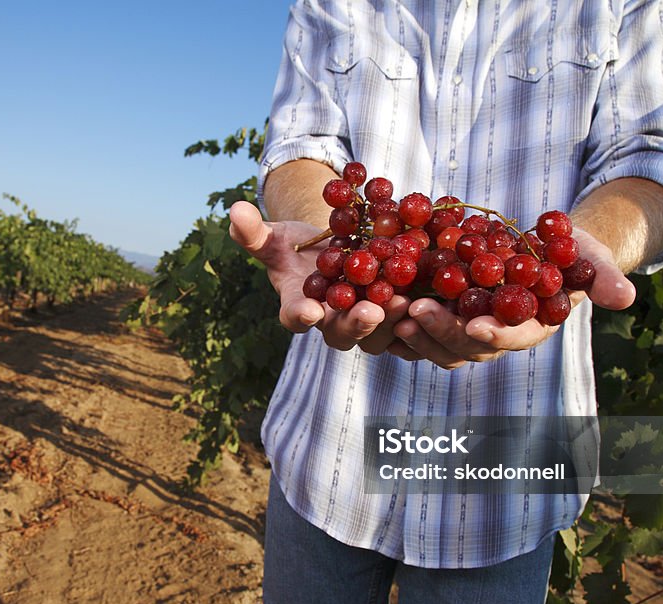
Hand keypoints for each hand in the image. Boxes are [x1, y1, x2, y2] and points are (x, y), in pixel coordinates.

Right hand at [229, 200, 415, 354]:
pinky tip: (428, 296)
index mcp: (298, 308)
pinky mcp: (390, 316)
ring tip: (403, 302)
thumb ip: (253, 231)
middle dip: (356, 324)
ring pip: (377, 334)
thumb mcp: (274, 237)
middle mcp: (331, 323)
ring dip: (390, 321)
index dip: (300, 316)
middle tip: (370, 312)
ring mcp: (363, 322)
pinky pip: (403, 324)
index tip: (307, 311)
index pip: (294, 317)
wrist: (332, 250)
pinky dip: (414, 315)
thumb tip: (235, 210)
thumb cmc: (297, 249)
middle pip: (342, 333)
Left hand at [393, 227, 636, 368]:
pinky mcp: (440, 313)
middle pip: (465, 345)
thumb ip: (602, 276)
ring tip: (392, 311)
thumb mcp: (588, 255)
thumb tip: (627, 297)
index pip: (512, 338)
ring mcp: (463, 327)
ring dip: (414, 331)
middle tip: (416, 312)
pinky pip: (416, 324)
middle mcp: (493, 335)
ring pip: (436, 342)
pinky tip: (378, 301)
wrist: (537, 243)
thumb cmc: (567, 251)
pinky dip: (397, 317)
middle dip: (442, 331)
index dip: (496, 335)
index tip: (477, 326)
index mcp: (528, 327)